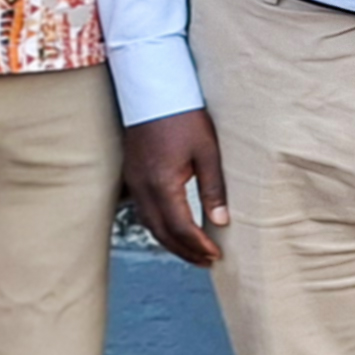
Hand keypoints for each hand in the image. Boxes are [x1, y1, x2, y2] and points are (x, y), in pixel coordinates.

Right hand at [120, 108, 230, 267]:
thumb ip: (214, 187)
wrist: (153, 92)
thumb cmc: (183, 117)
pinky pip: (144, 212)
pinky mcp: (132, 177)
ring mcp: (134, 184)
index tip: (216, 255)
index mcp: (162, 184)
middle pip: (162, 233)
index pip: (180, 227)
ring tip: (194, 252)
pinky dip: (160, 227)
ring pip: (150, 225)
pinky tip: (174, 230)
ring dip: (172, 242)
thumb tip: (222, 221)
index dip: (198, 245)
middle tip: (208, 262)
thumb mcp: (207, 151)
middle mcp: (143, 188)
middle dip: (185, 251)